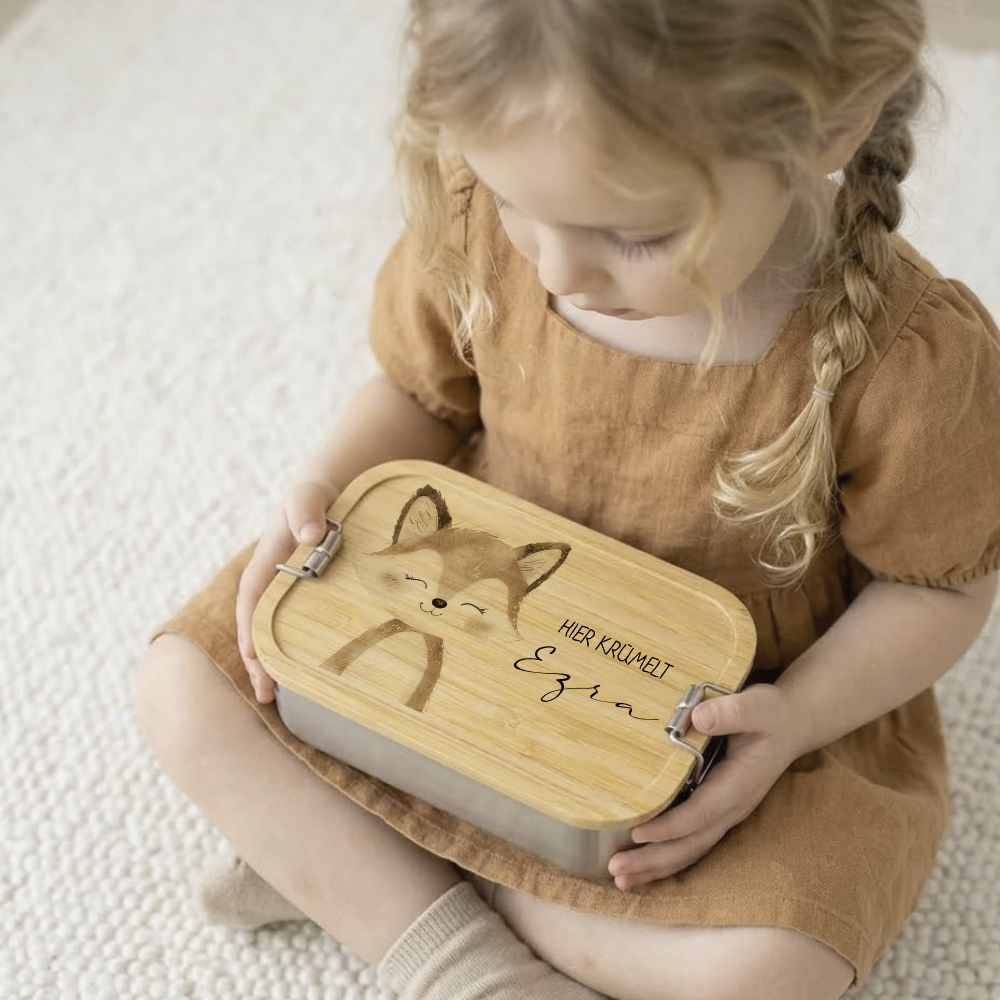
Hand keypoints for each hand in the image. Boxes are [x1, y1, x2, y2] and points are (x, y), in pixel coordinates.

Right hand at [236, 479, 339, 702]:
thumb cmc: (314, 496)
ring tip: (273, 696)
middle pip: (256, 625)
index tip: (255, 659)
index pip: (251, 601)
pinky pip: (291, 627)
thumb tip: (309, 535)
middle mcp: (269, 581)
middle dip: (256, 660)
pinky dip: (291, 651)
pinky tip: (302, 676)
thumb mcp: (308, 495)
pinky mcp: (303, 599)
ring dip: (269, 662)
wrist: (327, 492)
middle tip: (265, 694)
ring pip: (271, 631)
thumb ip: (306, 508)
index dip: (250, 631)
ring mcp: (285, 592)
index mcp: (265, 561)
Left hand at [608, 684, 799, 889]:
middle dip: (654, 860)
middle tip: (616, 872)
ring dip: (655, 867)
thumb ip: (731, 712)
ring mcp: (724, 814)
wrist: (791, 725)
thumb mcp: (757, 706)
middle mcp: (731, 807)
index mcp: (738, 785)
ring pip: (690, 850)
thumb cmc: (771, 714)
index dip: (669, 826)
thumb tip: (698, 718)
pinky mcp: (716, 812)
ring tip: (620, 879)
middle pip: (691, 844)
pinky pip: (690, 842)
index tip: (637, 834)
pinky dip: (665, 857)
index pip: (700, 813)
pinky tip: (641, 865)